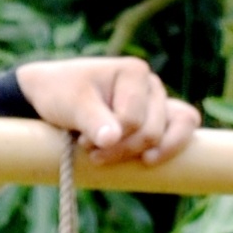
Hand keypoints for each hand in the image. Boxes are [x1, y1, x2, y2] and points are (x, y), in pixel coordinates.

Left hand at [11, 56, 197, 167]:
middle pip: (150, 132)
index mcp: (134, 71)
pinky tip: (149, 161)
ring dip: (137, 153)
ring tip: (106, 155)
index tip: (81, 140)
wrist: (51, 97)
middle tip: (89, 149)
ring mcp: (157, 103)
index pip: (132, 120)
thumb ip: (93, 120)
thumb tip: (113, 139)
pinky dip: (167, 149)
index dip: (109, 137)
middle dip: (120, 149)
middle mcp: (151, 85)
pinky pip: (181, 131)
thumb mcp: (71, 104)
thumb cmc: (61, 93)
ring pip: (166, 136)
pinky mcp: (158, 120)